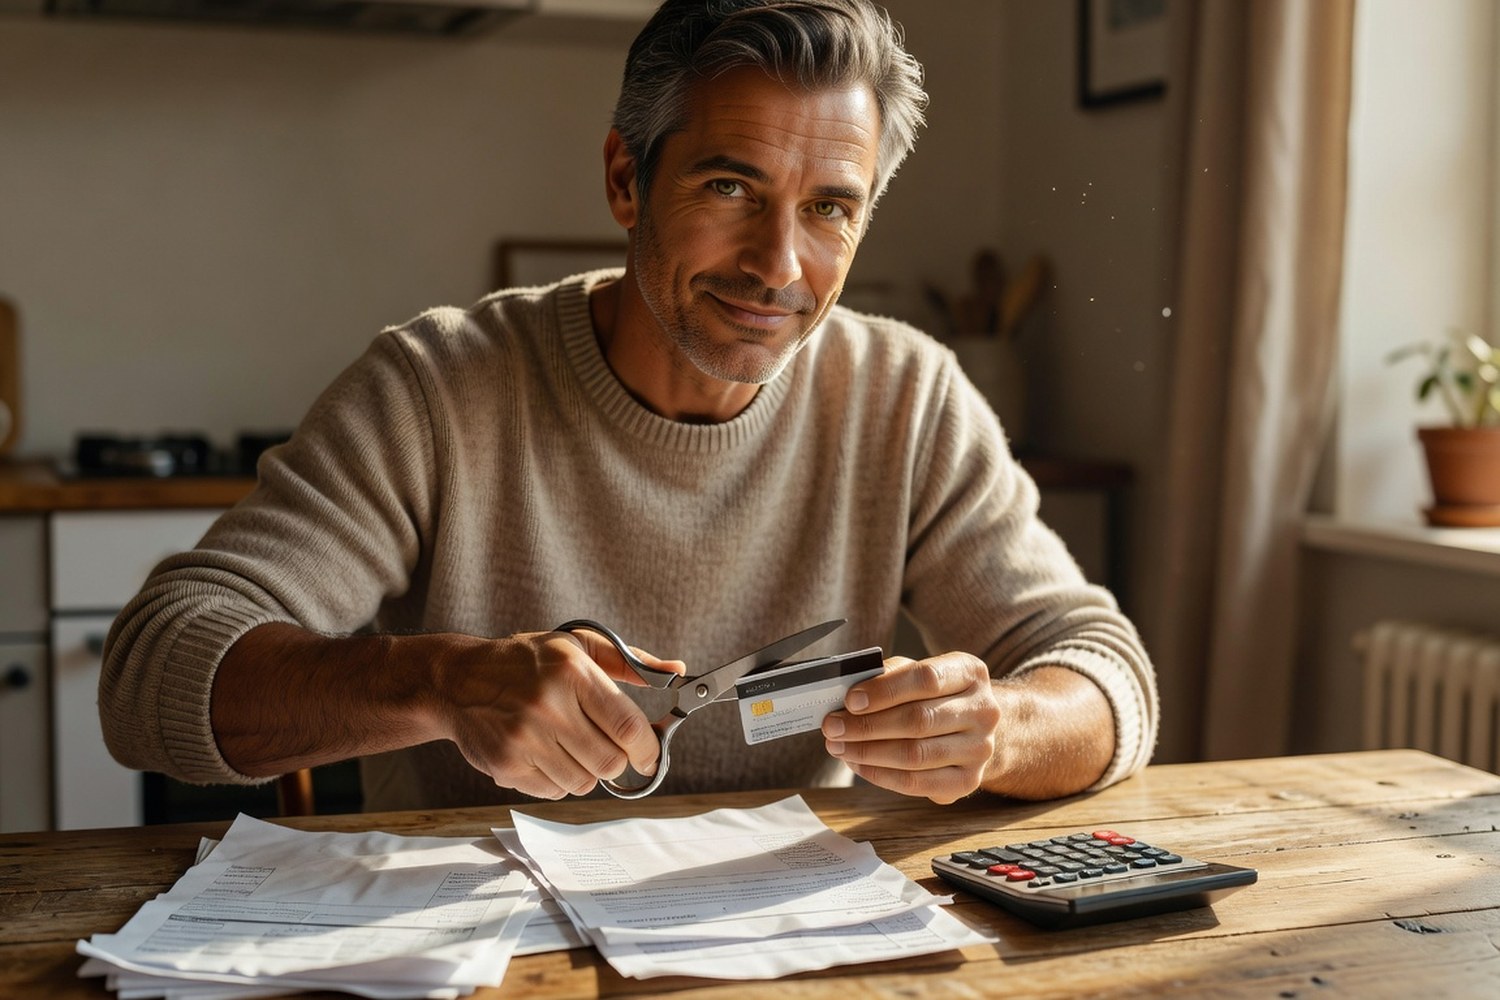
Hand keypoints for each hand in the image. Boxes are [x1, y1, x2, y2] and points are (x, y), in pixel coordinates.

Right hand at [435, 628, 683, 799]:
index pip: (627, 727)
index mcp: (572, 673)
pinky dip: (558, 779)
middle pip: (610, 763)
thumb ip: (630, 662)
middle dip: (617, 761)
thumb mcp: (577, 645)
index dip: (648, 749)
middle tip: (606, 746)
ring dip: (587, 771)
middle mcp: (548, 706)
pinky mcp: (506, 765)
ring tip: (569, 745)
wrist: (458, 680)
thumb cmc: (526, 661)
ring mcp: (524, 739)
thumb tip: (677, 671)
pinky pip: (554, 791)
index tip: (649, 754)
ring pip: (584, 783)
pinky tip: (545, 753)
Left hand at [821, 652, 1000, 804]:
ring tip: (839, 747)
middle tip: (832, 727)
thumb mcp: (917, 672)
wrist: (973, 727)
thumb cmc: (936, 695)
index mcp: (970, 673)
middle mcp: (983, 710)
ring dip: (868, 753)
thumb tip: (849, 693)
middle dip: (867, 725)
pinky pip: (918, 783)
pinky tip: (859, 765)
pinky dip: (881, 775)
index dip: (884, 691)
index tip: (850, 700)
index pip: (926, 679)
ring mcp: (980, 749)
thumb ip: (889, 676)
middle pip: (918, 720)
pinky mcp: (969, 781)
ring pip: (916, 755)